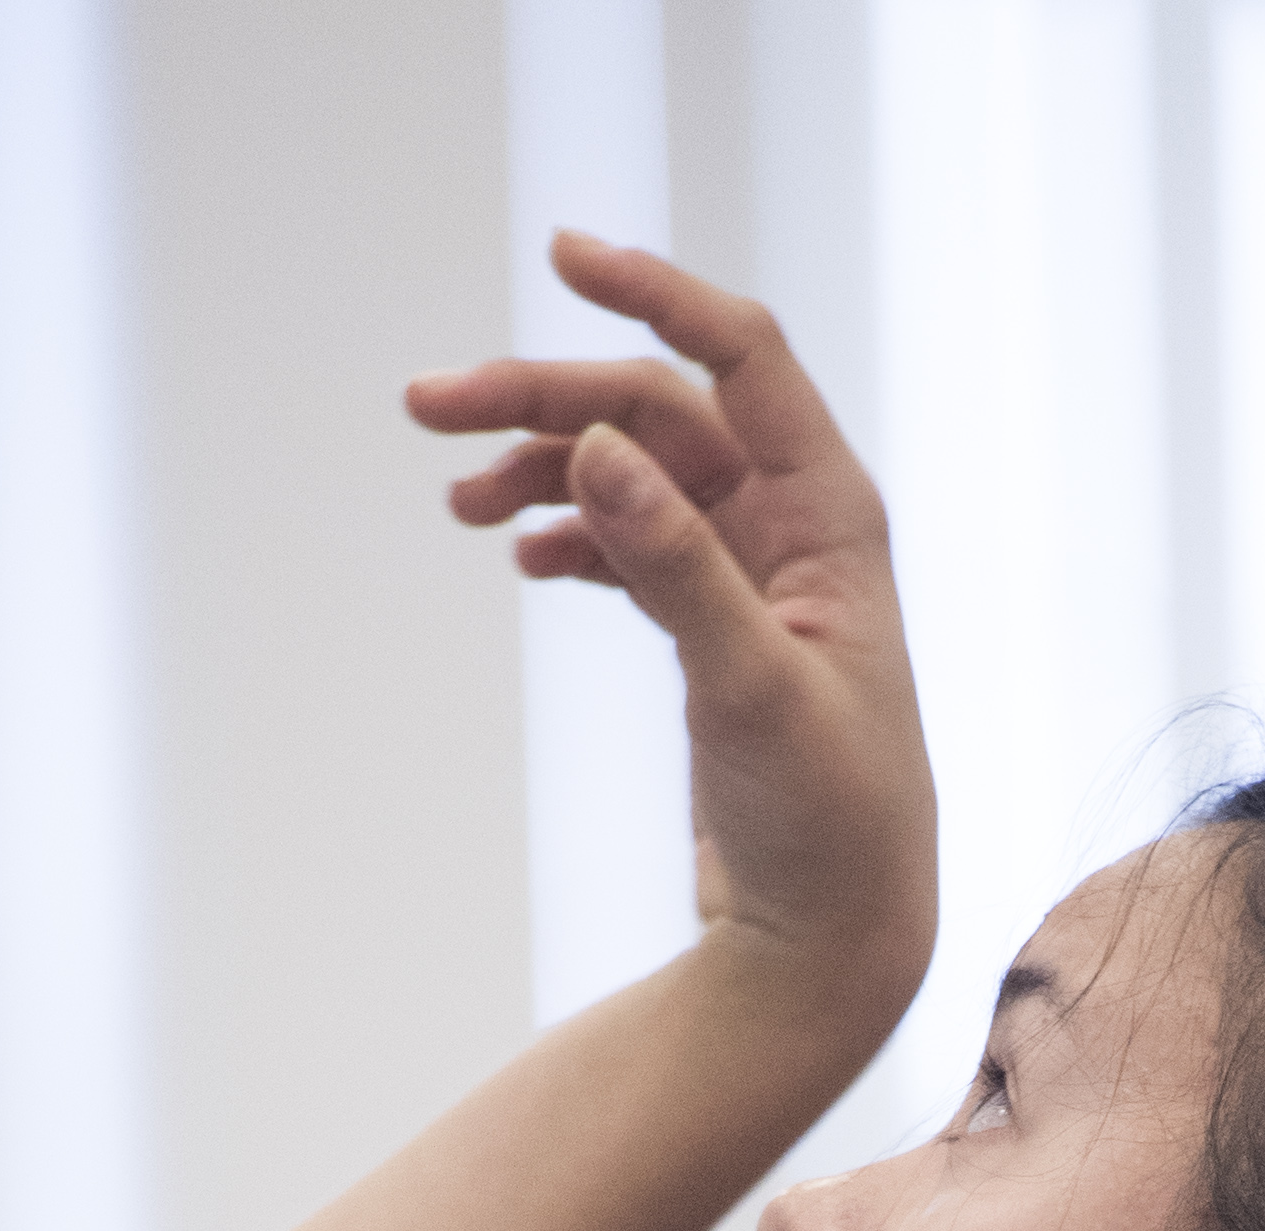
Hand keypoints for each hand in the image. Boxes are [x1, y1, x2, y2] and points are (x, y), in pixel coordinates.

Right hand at [407, 235, 936, 1046]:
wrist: (834, 938)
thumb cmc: (826, 823)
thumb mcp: (749, 690)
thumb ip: (676, 567)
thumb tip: (602, 446)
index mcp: (828, 514)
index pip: (739, 356)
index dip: (653, 294)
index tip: (560, 257)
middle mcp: (794, 525)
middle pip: (656, 413)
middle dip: (546, 398)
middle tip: (430, 406)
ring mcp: (751, 574)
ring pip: (632, 476)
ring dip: (544, 469)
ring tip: (459, 499)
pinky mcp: (713, 628)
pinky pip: (631, 545)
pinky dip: (572, 538)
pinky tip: (520, 555)